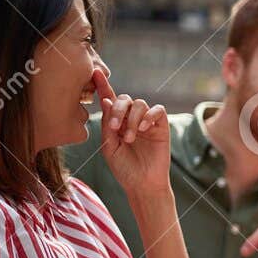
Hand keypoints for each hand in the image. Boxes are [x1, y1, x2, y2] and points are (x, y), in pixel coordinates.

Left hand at [96, 72, 170, 200]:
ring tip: (129, 138)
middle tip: (115, 128)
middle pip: (125, 98)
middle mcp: (132, 119)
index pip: (110, 100)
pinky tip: (143, 128)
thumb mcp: (108, 146)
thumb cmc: (124, 168)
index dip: (103, 86)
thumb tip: (106, 101)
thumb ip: (107, 124)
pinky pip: (157, 110)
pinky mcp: (162, 127)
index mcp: (117, 122)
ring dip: (132, 119)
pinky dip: (149, 116)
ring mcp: (147, 122)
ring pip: (140, 104)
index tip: (95, 73)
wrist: (143, 184)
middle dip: (118, 110)